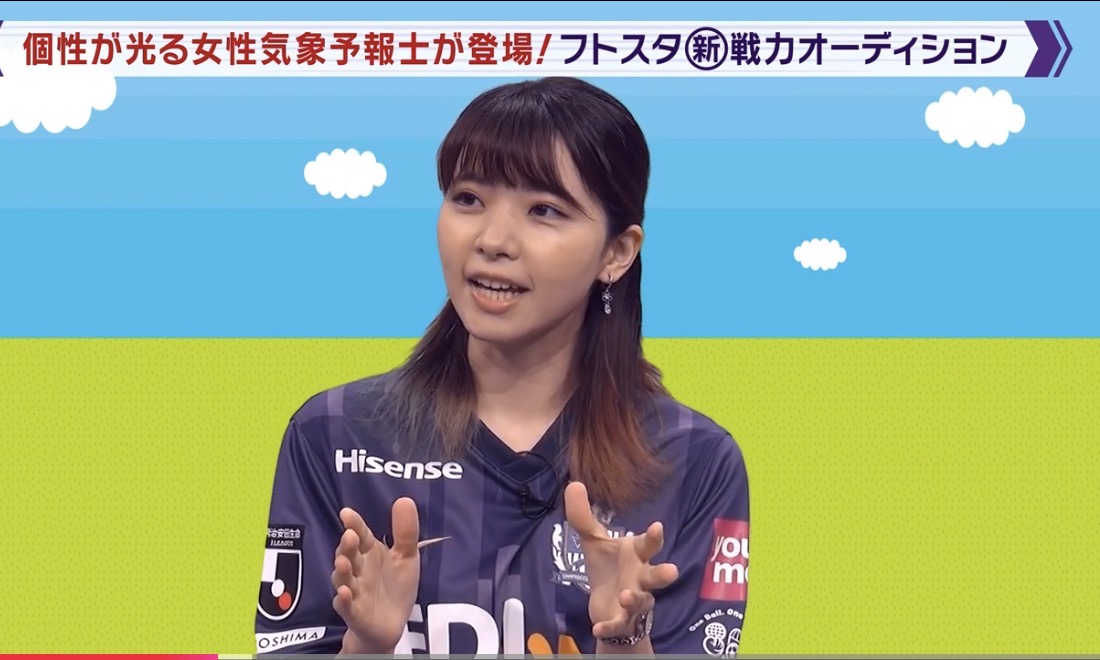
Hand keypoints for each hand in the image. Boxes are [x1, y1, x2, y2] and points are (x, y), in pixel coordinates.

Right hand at [330, 498, 420, 653]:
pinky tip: (344, 593)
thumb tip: (404, 499)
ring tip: (343, 562)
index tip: (346, 513)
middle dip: (347, 546)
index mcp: (370, 554)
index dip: (354, 524)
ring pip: (344, 579)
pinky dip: (343, 600)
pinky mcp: (355, 614)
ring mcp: (354, 592)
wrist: (391, 626)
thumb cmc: (394, 588)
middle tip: (350, 536)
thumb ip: (405, 532)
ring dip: (342, 571)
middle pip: (349, 555)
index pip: (361, 536)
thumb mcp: (406, 558)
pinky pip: (346, 607)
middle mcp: (358, 571)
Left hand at [564, 482, 678, 638]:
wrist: (607, 605)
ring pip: (642, 602)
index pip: (648, 544)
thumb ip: (583, 516)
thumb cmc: (608, 567)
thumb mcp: (593, 541)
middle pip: (656, 576)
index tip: (657, 526)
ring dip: (636, 599)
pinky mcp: (621, 620)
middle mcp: (641, 578)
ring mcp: (634, 601)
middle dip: (663, 573)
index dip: (654, 537)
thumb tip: (573, 483)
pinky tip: (597, 628)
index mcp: (636, 556)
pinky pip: (617, 625)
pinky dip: (609, 626)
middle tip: (671, 571)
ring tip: (628, 595)